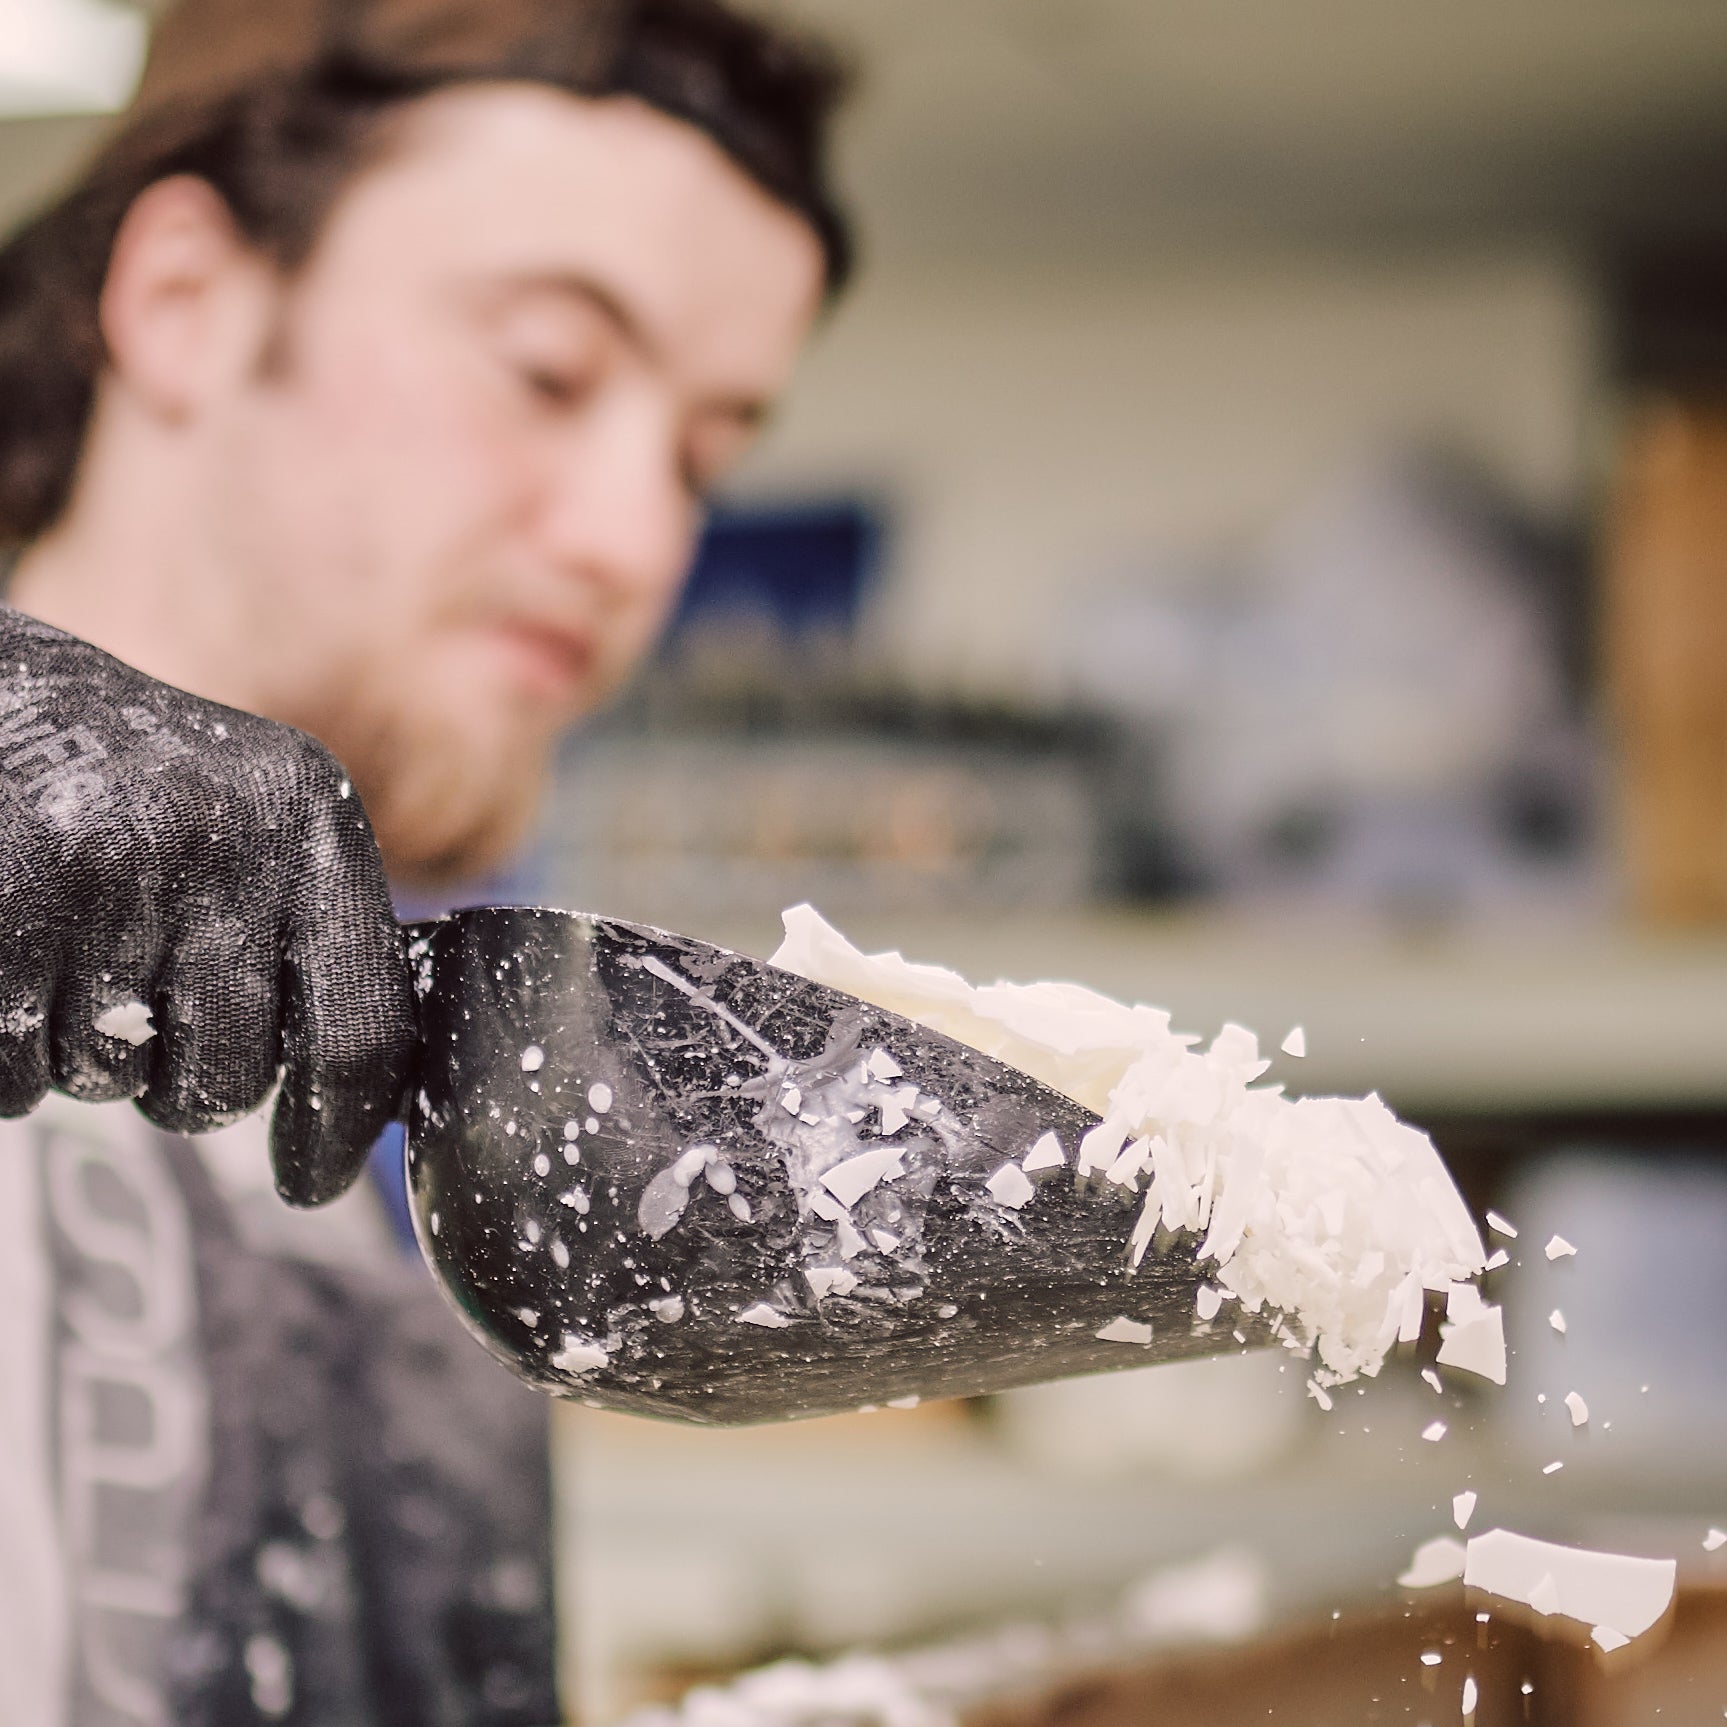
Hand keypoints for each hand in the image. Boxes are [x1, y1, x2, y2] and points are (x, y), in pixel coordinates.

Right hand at [0, 607, 414, 1203]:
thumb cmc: (129, 783)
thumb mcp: (254, 815)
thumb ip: (309, 934)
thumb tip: (363, 1093)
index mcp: (309, 815)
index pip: (360, 1027)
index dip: (337, 1127)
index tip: (311, 1181)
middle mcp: (220, 840)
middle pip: (229, 1077)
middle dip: (183, 1074)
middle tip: (141, 994)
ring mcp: (101, 871)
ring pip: (112, 1077)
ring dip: (84, 1049)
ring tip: (65, 942)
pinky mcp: (7, 907)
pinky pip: (16, 1073)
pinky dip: (6, 1050)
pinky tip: (8, 954)